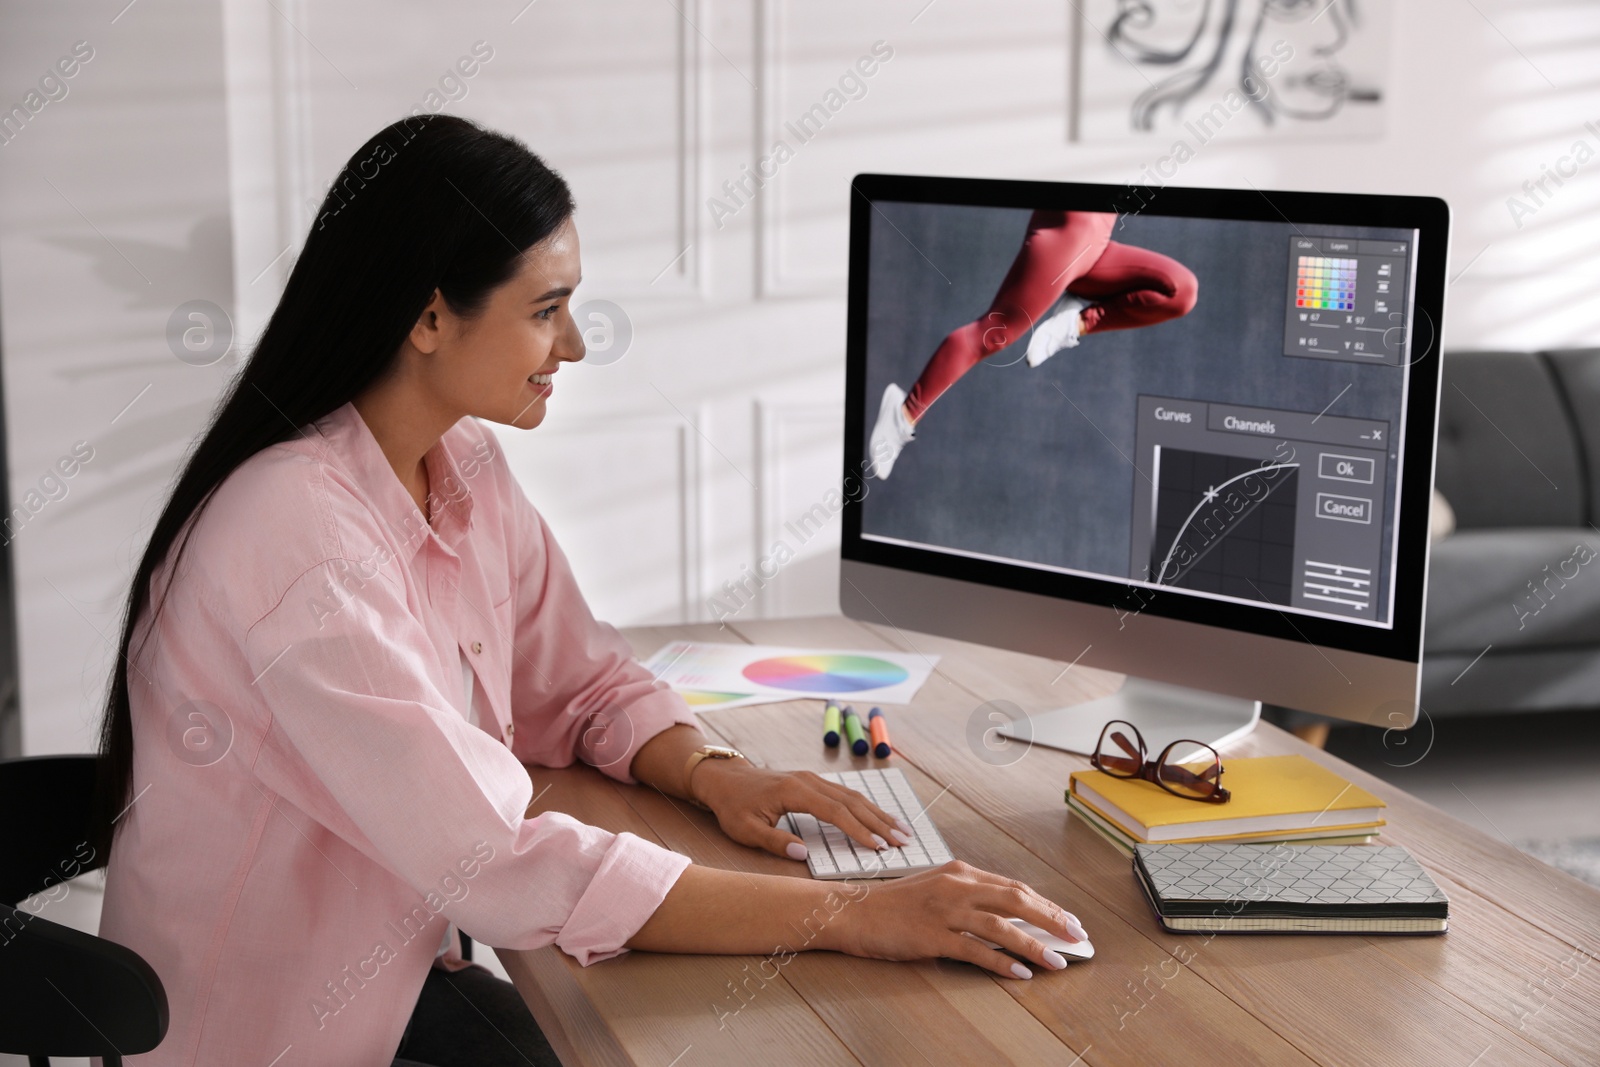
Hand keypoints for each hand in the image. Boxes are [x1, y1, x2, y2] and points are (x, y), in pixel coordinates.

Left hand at [689, 760, 914, 860]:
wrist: (725, 778)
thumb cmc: (733, 806)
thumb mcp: (745, 830)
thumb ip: (774, 842)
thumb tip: (803, 855)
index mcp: (795, 791)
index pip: (836, 812)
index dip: (859, 830)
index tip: (879, 846)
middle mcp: (809, 781)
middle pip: (852, 801)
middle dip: (880, 822)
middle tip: (903, 840)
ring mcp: (813, 779)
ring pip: (853, 795)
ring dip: (878, 813)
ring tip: (901, 830)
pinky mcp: (813, 782)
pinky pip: (845, 794)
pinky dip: (866, 807)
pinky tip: (879, 817)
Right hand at [828, 860, 1089, 978]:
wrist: (854, 911)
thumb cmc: (894, 904)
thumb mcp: (935, 888)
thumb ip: (968, 896)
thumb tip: (1004, 915)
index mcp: (960, 873)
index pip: (1014, 887)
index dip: (1046, 904)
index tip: (1067, 920)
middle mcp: (957, 886)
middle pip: (1016, 900)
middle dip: (1052, 918)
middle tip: (1077, 936)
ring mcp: (945, 910)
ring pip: (1002, 926)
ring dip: (1034, 945)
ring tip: (1058, 960)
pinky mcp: (933, 935)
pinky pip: (975, 950)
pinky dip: (1001, 962)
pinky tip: (1020, 972)